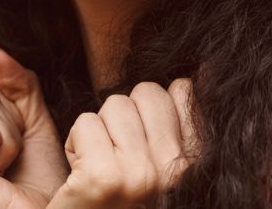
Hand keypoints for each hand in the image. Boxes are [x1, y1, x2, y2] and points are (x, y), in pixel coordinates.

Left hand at [47, 78, 197, 208]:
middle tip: (117, 159)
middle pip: (148, 92)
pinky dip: (75, 144)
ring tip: (99, 169)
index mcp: (196, 164)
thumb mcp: (159, 161)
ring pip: (116, 104)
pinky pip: (86, 123)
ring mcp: (142, 176)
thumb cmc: (117, 198)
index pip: (183, 91)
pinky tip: (81, 177)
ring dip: (98, 132)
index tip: (140, 146)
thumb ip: (177, 117)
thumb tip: (192, 75)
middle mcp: (177, 172)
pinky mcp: (102, 177)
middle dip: (124, 116)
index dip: (149, 109)